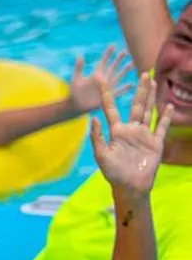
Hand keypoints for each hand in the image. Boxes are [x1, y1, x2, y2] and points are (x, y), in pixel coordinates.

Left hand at [68, 46, 134, 112]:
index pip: (104, 62)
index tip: (113, 45)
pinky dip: (125, 88)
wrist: (76, 106)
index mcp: (96, 74)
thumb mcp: (76, 79)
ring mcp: (107, 88)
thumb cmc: (75, 92)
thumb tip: (80, 55)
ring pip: (118, 77)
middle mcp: (103, 79)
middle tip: (126, 51)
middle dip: (119, 60)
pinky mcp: (109, 96)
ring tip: (132, 63)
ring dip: (125, 71)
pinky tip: (132, 84)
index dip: (108, 54)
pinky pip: (119, 92)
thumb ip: (79, 67)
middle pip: (113, 67)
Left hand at [91, 70, 170, 195]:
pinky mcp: (156, 143)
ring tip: (153, 82)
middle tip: (143, 73)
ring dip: (151, 97)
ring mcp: (144, 135)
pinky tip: (167, 106)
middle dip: (140, 89)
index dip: (108, 95)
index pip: (111, 109)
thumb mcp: (101, 155)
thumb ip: (98, 137)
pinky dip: (165, 117)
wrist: (130, 186)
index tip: (103, 80)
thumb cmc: (113, 173)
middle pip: (136, 105)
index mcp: (117, 131)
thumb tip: (93, 118)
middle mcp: (131, 130)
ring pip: (149, 111)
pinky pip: (161, 127)